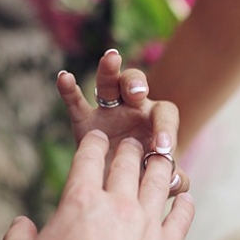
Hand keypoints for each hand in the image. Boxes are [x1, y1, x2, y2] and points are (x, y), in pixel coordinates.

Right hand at [0, 130, 194, 239]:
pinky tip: (185, 199)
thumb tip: (22, 224)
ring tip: (162, 159)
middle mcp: (117, 205)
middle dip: (128, 149)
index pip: (89, 158)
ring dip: (159, 166)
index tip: (96, 139)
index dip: (93, 144)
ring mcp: (147, 225)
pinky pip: (181, 218)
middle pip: (127, 164)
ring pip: (159, 182)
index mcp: (80, 201)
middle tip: (131, 143)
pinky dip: (184, 204)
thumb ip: (17, 237)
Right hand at [56, 49, 189, 194]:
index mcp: (156, 119)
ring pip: (108, 84)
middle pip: (136, 84)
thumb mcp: (164, 178)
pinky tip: (63, 76)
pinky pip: (75, 102)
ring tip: (112, 58)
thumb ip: (176, 179)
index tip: (162, 149)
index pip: (164, 114)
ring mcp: (108, 110)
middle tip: (139, 92)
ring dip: (109, 71)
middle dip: (137, 84)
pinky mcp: (84, 120)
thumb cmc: (148, 174)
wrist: (122, 181)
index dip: (165, 129)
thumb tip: (176, 181)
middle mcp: (133, 107)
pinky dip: (68, 89)